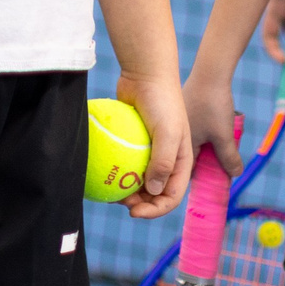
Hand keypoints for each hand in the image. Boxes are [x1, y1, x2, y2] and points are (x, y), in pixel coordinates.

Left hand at [116, 71, 193, 219]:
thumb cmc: (162, 101)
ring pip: (138, 181)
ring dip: (126, 191)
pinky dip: (116, 172)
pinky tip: (102, 174)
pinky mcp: (134, 143)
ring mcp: (150, 152)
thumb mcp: (167, 132)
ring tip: (109, 191)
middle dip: (139, 204)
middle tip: (119, 201)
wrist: (146, 74)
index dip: (155, 210)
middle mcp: (168, 160)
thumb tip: (152, 192)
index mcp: (182, 162)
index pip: (172, 196)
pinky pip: (125, 164)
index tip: (134, 212)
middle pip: (154, 194)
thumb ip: (163, 162)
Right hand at [182, 70, 242, 182]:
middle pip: (193, 156)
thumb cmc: (213, 105)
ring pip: (196, 141)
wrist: (210, 72)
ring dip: (209, 146)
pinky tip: (218, 126)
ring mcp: (181, 120)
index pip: (187, 171)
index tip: (213, 184)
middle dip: (208, 162)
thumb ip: (229, 158)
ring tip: (224, 144)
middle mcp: (177, 135)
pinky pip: (196, 127)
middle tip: (224, 165)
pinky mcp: (185, 108)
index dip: (200, 179)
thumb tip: (235, 175)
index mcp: (182, 145)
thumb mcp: (224, 136)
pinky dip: (206, 131)